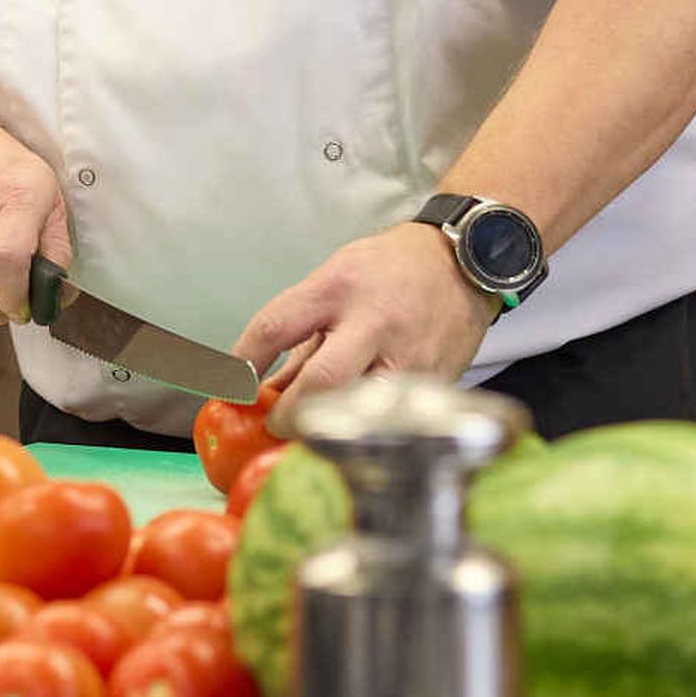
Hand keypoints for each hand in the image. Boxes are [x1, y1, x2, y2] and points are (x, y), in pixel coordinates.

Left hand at [234, 226, 498, 424]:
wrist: (464, 262)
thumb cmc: (390, 270)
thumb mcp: (336, 283)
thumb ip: (301, 338)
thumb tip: (265, 392)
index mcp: (338, 287)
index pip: (275, 327)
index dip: (243, 364)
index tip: (232, 388)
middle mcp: (373, 321)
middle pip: (321, 381)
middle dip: (290, 414)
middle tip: (276, 425)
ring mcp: (408, 355)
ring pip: (361, 408)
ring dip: (330, 429)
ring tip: (314, 434)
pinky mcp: (435, 382)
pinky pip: (392, 416)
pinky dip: (366, 427)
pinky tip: (354, 430)